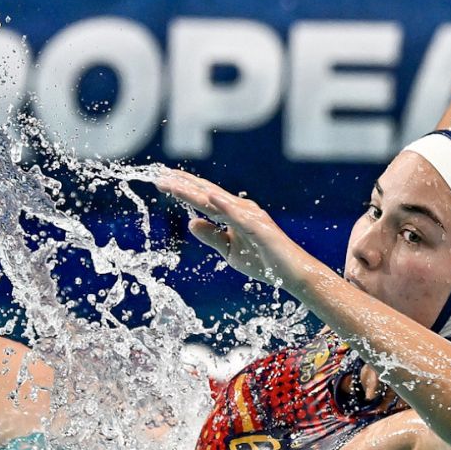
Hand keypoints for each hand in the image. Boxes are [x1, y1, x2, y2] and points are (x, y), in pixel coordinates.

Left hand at [156, 169, 323, 290]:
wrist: (291, 275)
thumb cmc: (263, 261)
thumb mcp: (229, 250)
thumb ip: (211, 235)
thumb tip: (191, 223)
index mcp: (233, 212)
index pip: (203, 197)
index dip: (182, 188)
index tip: (162, 180)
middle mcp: (241, 209)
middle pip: (206, 193)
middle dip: (182, 184)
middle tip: (159, 175)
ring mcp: (250, 216)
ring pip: (217, 200)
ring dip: (194, 190)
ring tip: (174, 182)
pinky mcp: (259, 228)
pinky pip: (238, 216)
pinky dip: (223, 205)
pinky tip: (208, 197)